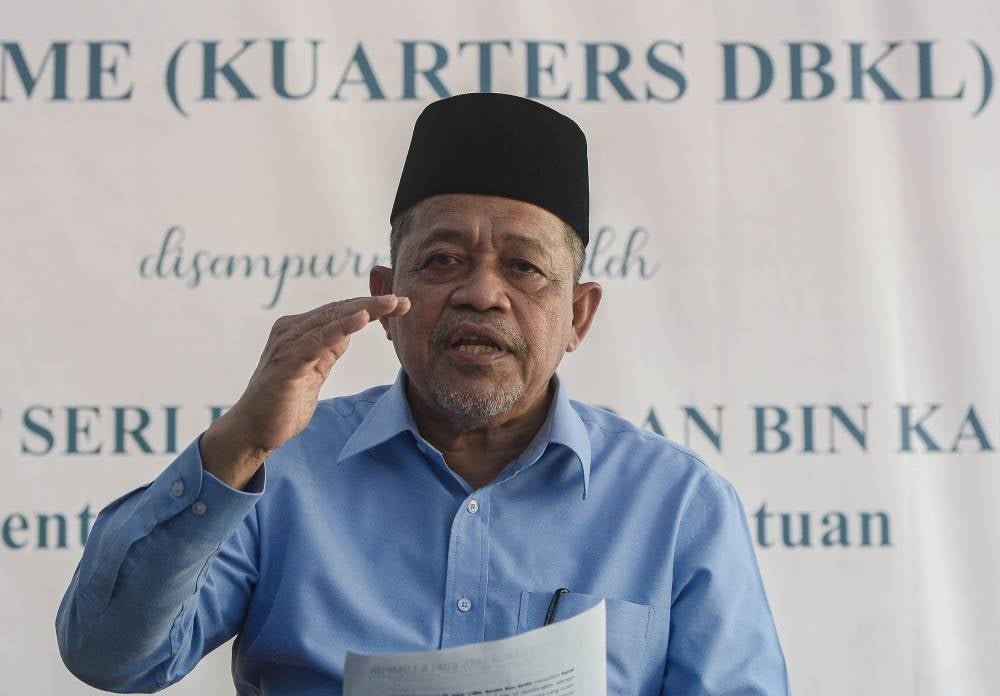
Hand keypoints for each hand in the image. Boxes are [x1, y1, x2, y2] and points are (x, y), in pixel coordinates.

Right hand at [199, 294, 409, 488]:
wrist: (253, 431)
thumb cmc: (283, 402)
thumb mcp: (315, 371)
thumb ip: (328, 350)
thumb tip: (348, 331)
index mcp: (298, 330)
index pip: (339, 312)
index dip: (370, 306)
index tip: (400, 304)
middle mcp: (290, 331)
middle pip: (339, 310)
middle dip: (374, 304)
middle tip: (404, 300)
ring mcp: (287, 345)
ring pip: (331, 320)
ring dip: (364, 310)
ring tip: (391, 303)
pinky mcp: (287, 363)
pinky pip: (318, 341)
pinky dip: (341, 328)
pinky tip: (361, 320)